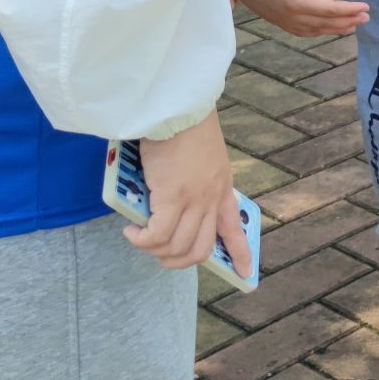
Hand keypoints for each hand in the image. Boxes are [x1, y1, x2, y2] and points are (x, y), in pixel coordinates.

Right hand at [126, 111, 250, 276]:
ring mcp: (194, 199)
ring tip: (139, 239)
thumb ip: (193, 183)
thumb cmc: (183, 126)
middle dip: (178, 262)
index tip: (246, 273)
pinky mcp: (172, 196)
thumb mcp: (201, 157)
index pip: (235, 227)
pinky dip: (143, 240)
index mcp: (222, 187)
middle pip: (200, 249)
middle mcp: (212, 197)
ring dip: (155, 252)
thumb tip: (166, 208)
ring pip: (178, 247)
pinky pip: (158, 235)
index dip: (239, 253)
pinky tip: (132, 232)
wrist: (178, 106)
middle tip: (159, 254)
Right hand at [224, 0, 369, 38]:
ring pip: (316, 30)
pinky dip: (319, 32)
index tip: (366, 7)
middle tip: (367, 17)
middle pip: (326, 23)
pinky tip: (327, 28)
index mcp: (295, 2)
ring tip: (354, 24)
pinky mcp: (278, 22)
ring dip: (336, 29)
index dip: (350, 9)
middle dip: (349, 21)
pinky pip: (303, 32)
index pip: (331, 9)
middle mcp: (291, 17)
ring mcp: (283, 22)